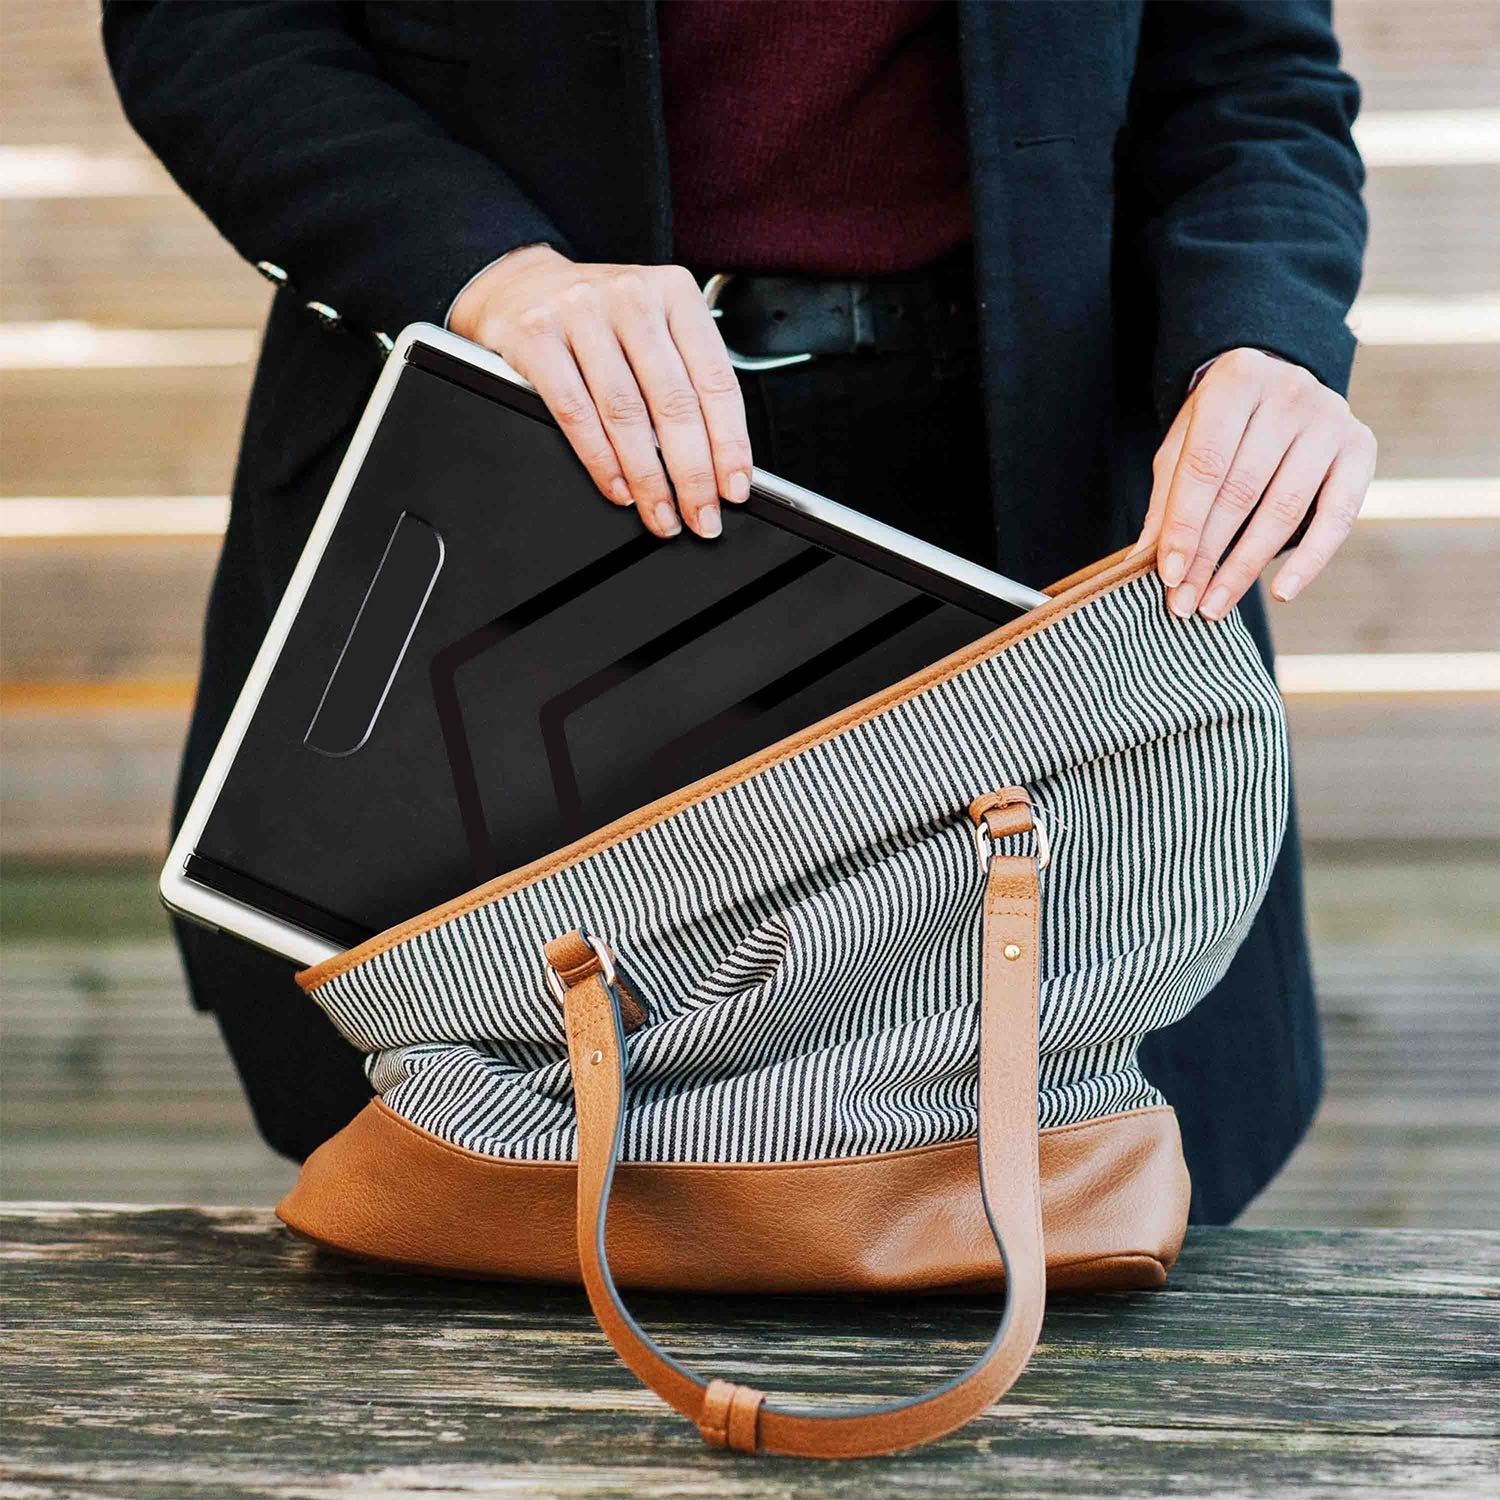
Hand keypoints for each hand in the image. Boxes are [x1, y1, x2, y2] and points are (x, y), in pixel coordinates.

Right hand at [449, 244, 751, 539]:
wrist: (519, 286)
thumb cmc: (600, 320)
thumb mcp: (653, 328)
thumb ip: (685, 377)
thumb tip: (717, 462)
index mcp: (675, 293)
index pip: (716, 379)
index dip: (731, 443)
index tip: (735, 488)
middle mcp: (632, 297)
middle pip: (674, 402)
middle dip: (693, 474)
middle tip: (702, 518)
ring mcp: (581, 313)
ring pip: (626, 413)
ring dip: (649, 479)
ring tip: (662, 516)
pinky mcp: (537, 336)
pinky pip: (575, 413)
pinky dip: (601, 461)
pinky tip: (619, 489)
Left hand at [1136, 348, 1376, 618]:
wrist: (1279, 382)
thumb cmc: (1221, 424)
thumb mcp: (1184, 444)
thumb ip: (1168, 496)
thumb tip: (1145, 558)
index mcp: (1237, 379)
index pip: (1205, 466)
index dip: (1184, 525)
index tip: (1167, 575)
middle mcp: (1291, 392)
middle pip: (1242, 491)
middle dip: (1208, 555)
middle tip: (1183, 603)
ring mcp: (1332, 419)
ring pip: (1284, 509)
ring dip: (1246, 567)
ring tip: (1214, 606)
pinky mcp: (1361, 448)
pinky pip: (1338, 516)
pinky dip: (1311, 560)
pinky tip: (1282, 592)